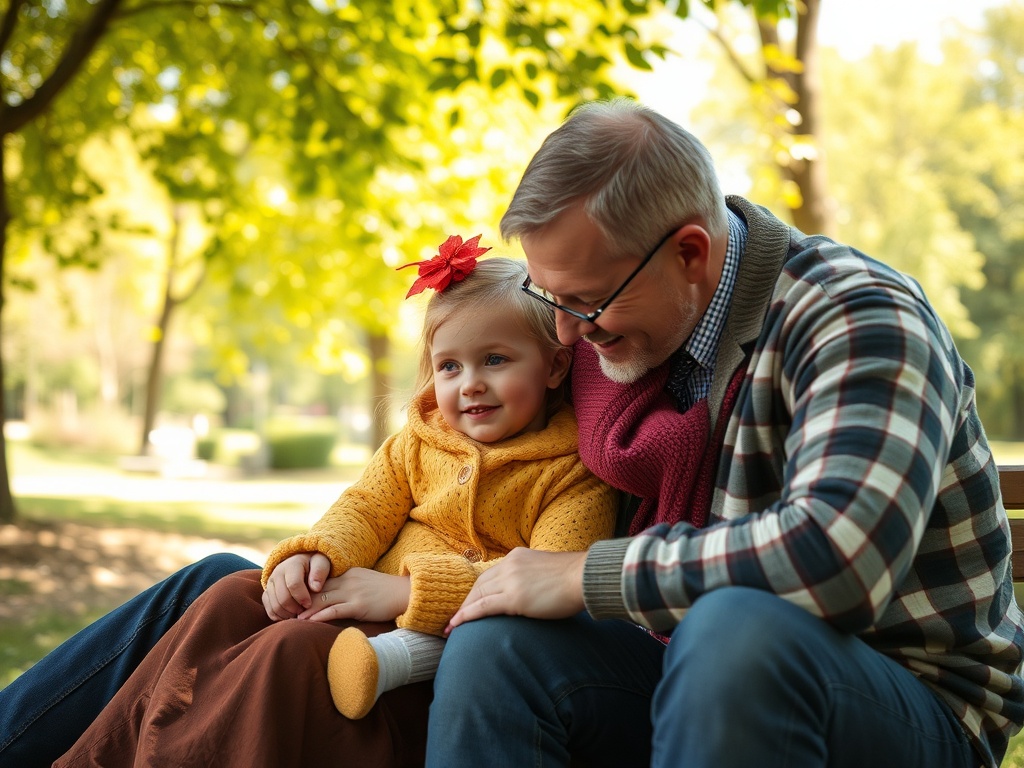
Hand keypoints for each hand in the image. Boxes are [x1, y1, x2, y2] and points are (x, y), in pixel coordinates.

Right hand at [263, 552, 331, 620]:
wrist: (302, 564)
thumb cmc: (315, 565)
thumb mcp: (321, 563)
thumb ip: (320, 572)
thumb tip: (316, 588)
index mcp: (291, 565)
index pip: (293, 584)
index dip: (302, 597)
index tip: (310, 604)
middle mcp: (277, 573)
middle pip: (283, 598)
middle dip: (295, 608)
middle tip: (305, 612)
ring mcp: (270, 584)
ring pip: (275, 606)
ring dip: (288, 614)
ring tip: (300, 614)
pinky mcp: (267, 594)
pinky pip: (270, 610)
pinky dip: (280, 617)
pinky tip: (291, 615)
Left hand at [298, 568, 410, 622]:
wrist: (407, 594)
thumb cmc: (388, 591)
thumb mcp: (366, 583)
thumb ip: (352, 585)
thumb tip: (338, 595)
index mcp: (350, 573)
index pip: (322, 579)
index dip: (307, 589)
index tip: (295, 597)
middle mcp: (349, 580)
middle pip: (318, 589)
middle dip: (302, 600)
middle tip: (288, 609)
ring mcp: (353, 592)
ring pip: (322, 600)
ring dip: (306, 610)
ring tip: (293, 618)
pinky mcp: (359, 605)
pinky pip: (334, 610)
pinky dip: (319, 616)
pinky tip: (309, 622)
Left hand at [445, 548, 586, 634]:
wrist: (585, 577)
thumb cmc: (575, 578)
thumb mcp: (547, 571)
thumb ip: (533, 579)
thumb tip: (531, 593)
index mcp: (517, 556)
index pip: (490, 575)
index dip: (477, 590)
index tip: (469, 602)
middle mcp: (510, 564)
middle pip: (479, 585)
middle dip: (466, 602)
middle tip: (455, 617)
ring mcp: (511, 580)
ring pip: (478, 596)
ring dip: (462, 611)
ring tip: (451, 626)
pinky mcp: (514, 597)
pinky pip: (483, 607)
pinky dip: (466, 616)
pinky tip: (456, 624)